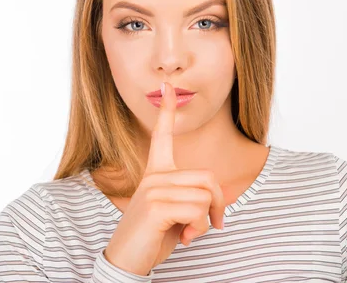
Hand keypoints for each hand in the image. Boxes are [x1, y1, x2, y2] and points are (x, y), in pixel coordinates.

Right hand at [103, 81, 225, 275]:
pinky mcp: (155, 205)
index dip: (167, 111)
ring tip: (190, 232)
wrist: (128, 260)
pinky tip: (185, 238)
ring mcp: (153, 189)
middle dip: (219, 204)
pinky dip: (198, 229)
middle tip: (213, 223)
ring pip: (205, 196)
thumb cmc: (154, 236)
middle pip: (207, 177)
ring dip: (206, 221)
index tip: (169, 87)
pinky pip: (196, 210)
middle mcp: (154, 176)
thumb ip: (192, 198)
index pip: (162, 136)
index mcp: (156, 173)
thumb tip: (219, 197)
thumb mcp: (177, 214)